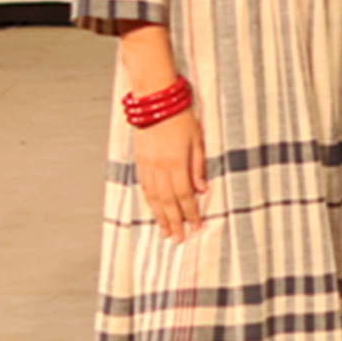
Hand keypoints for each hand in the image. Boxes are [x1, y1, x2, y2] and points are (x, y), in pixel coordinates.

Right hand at [132, 112, 206, 243]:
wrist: (154, 101)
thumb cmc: (180, 117)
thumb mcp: (197, 140)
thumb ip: (198, 166)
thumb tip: (201, 189)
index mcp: (177, 163)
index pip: (184, 195)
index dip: (190, 213)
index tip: (195, 226)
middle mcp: (160, 168)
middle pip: (167, 202)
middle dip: (174, 222)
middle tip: (178, 239)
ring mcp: (148, 166)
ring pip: (154, 198)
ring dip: (160, 217)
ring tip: (165, 232)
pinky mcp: (140, 162)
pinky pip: (145, 187)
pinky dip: (150, 202)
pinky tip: (154, 211)